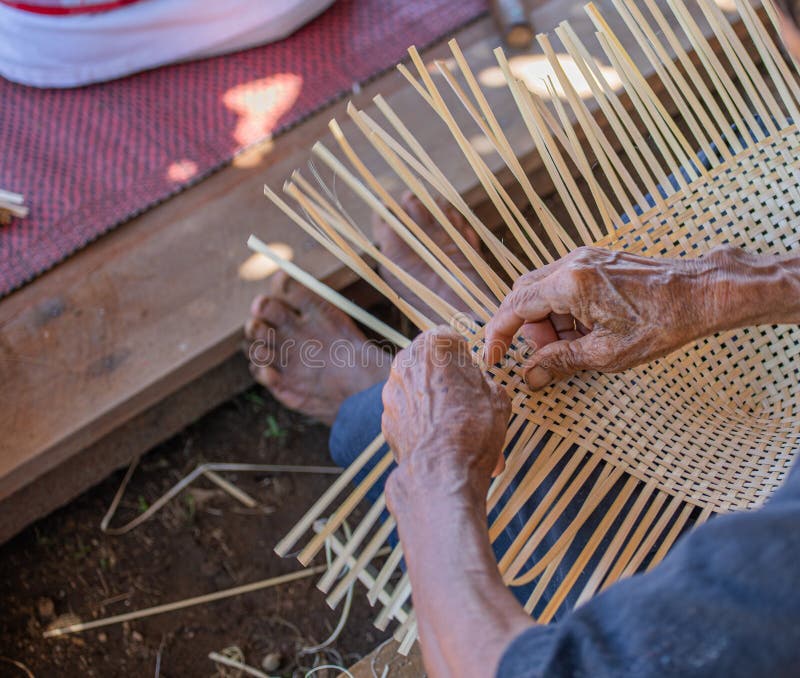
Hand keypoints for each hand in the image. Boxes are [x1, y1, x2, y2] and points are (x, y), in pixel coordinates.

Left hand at [381, 327, 510, 498]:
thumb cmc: (473, 428)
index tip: (474, 375)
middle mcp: (405, 361)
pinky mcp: (385, 418)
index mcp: (434, 344)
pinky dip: (423, 426)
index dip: (466, 359)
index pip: (452, 340)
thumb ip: (483, 381)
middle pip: (432, 366)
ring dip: (437, 407)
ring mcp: (391, 391)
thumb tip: (478, 386)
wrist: (442, 471)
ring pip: (420, 393)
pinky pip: (410, 416)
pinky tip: (443, 445)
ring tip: (462, 433)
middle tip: (470, 405)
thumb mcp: (498, 396)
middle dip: (450, 383)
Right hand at [484, 246, 731, 388]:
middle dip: (529, 329)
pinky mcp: (597, 260)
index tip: (493, 356)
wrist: (703, 293)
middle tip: (550, 355)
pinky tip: (589, 328)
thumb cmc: (662, 323)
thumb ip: (561, 361)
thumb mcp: (607, 353)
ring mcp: (585, 258)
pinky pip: (564, 285)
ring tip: (579, 344)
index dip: (498, 333)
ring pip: (543, 291)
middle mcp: (572, 263)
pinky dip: (565, 310)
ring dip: (549, 321)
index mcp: (570, 283)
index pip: (514, 307)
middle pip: (524, 296)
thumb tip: (531, 376)